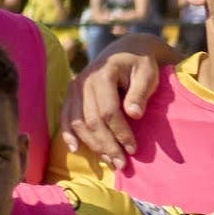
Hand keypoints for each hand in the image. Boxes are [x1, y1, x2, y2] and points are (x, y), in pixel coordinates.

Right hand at [69, 44, 164, 162]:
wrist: (126, 50)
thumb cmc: (141, 64)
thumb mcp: (147, 73)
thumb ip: (140, 92)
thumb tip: (134, 114)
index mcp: (103, 74)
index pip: (108, 111)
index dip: (120, 132)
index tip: (133, 149)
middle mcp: (84, 81)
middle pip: (91, 120)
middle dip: (107, 145)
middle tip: (122, 164)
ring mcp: (74, 88)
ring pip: (78, 122)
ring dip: (92, 145)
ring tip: (109, 162)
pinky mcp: (71, 94)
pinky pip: (65, 116)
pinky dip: (68, 133)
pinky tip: (75, 149)